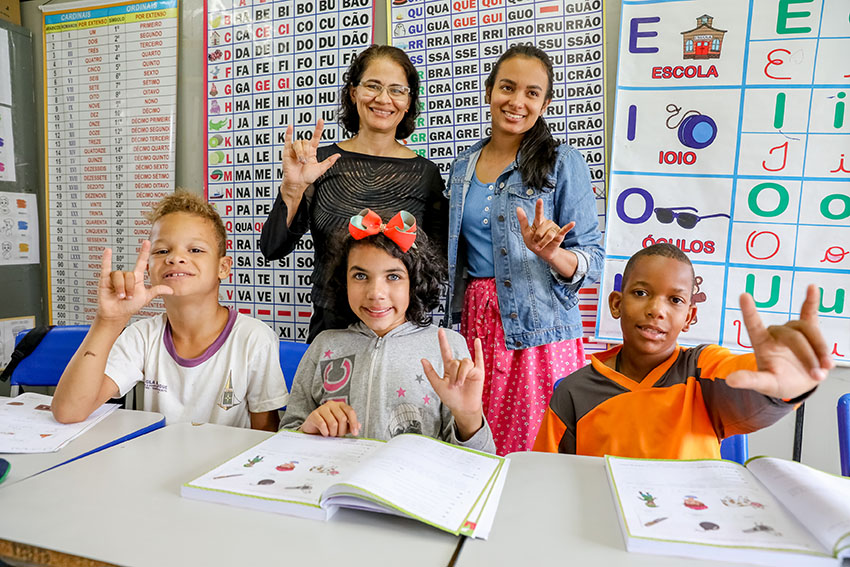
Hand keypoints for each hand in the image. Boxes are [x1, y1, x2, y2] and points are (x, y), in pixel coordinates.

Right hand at [97, 242, 172, 322]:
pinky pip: (105, 267)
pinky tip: (107, 251)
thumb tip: (171, 290)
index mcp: (137, 277)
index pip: (141, 262)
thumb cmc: (130, 306)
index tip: (146, 242)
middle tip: (128, 297)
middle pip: (130, 275)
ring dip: (121, 288)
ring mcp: (115, 277)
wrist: (117, 314)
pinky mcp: (105, 279)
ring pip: (119, 276)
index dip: (143, 252)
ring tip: (120, 297)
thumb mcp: (145, 297)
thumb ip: (156, 291)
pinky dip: (106, 259)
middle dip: (130, 288)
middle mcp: (126, 275)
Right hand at [280, 119, 339, 197]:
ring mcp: (295, 150)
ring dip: (300, 153)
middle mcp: (303, 149)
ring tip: (300, 161)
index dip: (318, 129)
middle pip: (305, 142)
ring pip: (298, 143)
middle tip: (304, 162)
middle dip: (305, 152)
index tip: (321, 121)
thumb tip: (338, 156)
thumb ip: (329, 162)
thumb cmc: (307, 177)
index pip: (315, 137)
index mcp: (312, 152)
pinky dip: (288, 133)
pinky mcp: (287, 151)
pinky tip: (290, 127)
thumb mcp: (321, 169)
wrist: (297, 184)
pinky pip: (287, 140)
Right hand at [301, 401, 360, 436]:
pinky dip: (325, 432)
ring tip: (330, 434)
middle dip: (341, 430)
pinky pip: (322, 425)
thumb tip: (359, 426)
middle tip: (337, 435)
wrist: (312, 429)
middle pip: (342, 418)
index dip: (354, 423)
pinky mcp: (314, 414)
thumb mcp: (340, 427)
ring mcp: (322, 408)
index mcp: (340, 405)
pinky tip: (324, 433)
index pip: (350, 412)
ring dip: (333, 432)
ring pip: (333, 423)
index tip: (355, 433)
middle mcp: (332, 404)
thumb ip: (349, 426)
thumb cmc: (328, 426)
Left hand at [420, 329, 484, 439]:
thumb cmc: (450, 398)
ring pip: (465, 362)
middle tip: (454, 386)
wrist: (463, 408)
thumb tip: (423, 359)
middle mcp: (459, 366)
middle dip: (454, 373)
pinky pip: (479, 358)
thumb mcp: (438, 386)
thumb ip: (430, 373)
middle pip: (456, 361)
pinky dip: (478, 349)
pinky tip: (477, 341)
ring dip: (462, 373)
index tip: (440, 330)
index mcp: (449, 368)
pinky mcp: (479, 372)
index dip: (443, 341)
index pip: (445, 352)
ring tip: (460, 384)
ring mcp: (469, 368)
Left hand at [516, 199, 575, 262]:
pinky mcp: (560, 235)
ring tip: (541, 245)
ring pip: (548, 235)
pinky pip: (564, 230)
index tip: (539, 200)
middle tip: (535, 242)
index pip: (539, 213)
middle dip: (536, 239)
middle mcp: (547, 223)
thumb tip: (518, 208)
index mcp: (539, 221)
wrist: (543, 253)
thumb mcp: (525, 232)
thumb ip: (523, 220)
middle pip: (540, 230)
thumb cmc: (533, 241)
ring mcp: (554, 228)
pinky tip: (572, 223)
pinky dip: (568, 227)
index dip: (539, 207)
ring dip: (543, 243)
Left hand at [726, 284, 832, 398]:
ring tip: (826, 367)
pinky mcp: (808, 330)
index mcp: (761, 343)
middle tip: (817, 376)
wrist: (796, 384)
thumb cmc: (777, 382)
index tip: (744, 295)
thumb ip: (750, 380)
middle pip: (793, 337)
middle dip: (808, 357)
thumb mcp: (764, 384)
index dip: (749, 311)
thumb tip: (730, 381)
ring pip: (808, 331)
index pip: (753, 325)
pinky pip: (809, 312)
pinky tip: (812, 288)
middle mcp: (776, 333)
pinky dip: (811, 301)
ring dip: (820, 349)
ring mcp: (792, 331)